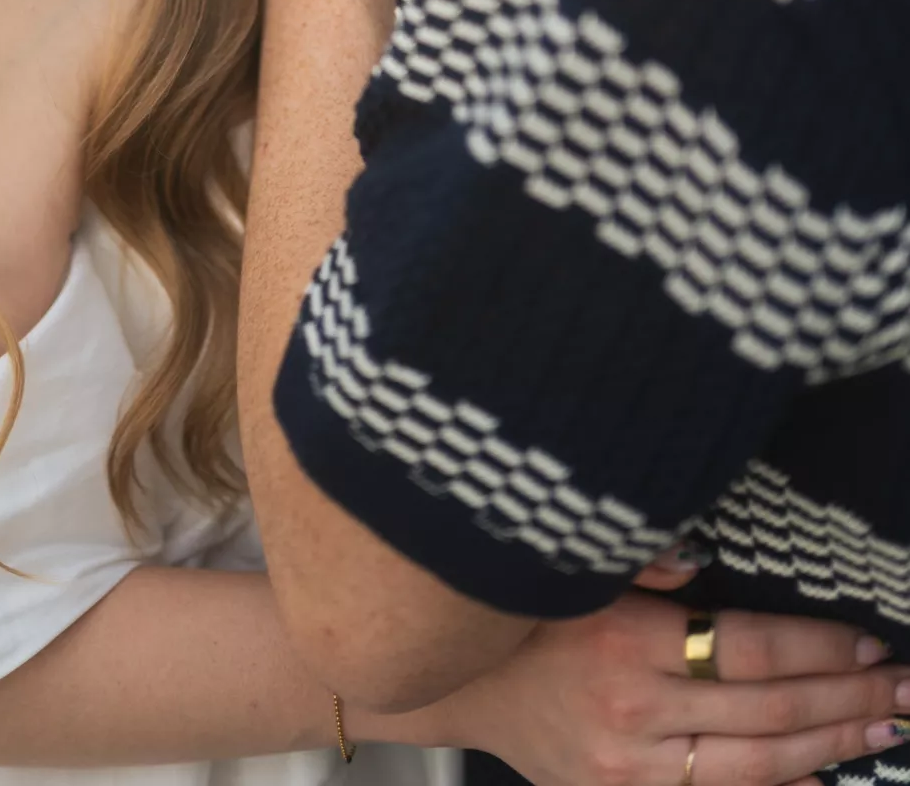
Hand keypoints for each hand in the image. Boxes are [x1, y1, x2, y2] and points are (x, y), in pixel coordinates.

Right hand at [414, 592, 909, 785]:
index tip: (867, 642)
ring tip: (883, 729)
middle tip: (903, 689)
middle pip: (767, 710)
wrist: (456, 681)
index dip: (817, 647)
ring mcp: (630, 768)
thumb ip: (644, 558)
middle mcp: (632, 710)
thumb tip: (711, 557)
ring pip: (756, 765)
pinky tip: (821, 777)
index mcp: (623, 639)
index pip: (748, 647)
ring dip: (830, 747)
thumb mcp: (575, 568)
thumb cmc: (523, 612)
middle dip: (847, 699)